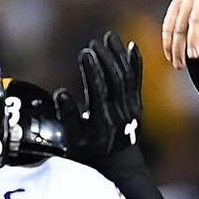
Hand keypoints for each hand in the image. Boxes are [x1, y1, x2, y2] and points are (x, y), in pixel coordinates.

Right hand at [56, 32, 142, 163]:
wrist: (118, 162)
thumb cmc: (88, 149)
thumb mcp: (72, 137)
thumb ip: (66, 116)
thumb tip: (61, 93)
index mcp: (102, 121)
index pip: (98, 90)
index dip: (92, 71)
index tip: (85, 52)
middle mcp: (120, 114)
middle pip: (115, 80)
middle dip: (105, 59)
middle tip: (94, 43)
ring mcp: (132, 109)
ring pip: (127, 78)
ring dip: (118, 56)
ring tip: (109, 37)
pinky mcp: (138, 105)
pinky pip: (137, 81)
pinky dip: (135, 63)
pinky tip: (130, 46)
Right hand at [162, 0, 198, 68]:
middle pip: (196, 20)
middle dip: (194, 39)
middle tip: (194, 57)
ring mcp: (187, 0)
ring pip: (179, 25)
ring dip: (178, 47)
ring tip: (180, 65)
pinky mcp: (175, 5)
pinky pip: (168, 25)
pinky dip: (168, 43)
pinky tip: (171, 57)